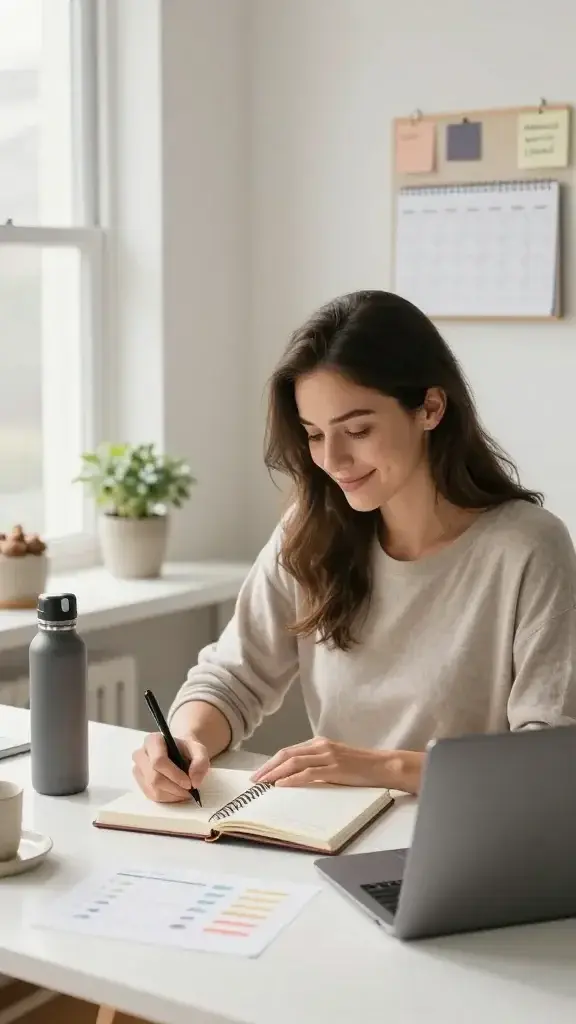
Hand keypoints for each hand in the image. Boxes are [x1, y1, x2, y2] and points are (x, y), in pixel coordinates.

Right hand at [132, 733, 209, 802]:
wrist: (179, 753)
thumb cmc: (187, 750)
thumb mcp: (199, 750)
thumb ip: (200, 761)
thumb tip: (194, 780)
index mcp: (153, 741)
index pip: (158, 761)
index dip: (174, 775)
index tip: (189, 783)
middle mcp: (140, 754)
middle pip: (154, 777)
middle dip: (174, 787)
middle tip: (189, 791)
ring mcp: (138, 769)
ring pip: (152, 789)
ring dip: (172, 794)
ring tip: (185, 791)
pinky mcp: (140, 782)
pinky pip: (151, 796)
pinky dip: (167, 798)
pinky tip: (177, 793)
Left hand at [251, 737, 424, 793]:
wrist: (383, 766)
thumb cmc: (360, 766)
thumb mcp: (335, 760)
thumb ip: (317, 764)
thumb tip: (294, 777)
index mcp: (319, 743)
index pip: (288, 751)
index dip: (271, 763)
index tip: (258, 774)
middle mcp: (321, 746)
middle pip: (286, 754)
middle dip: (267, 768)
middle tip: (253, 781)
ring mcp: (328, 756)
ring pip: (294, 763)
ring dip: (275, 774)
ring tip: (262, 784)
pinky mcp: (335, 768)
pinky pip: (308, 774)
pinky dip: (292, 779)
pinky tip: (281, 786)